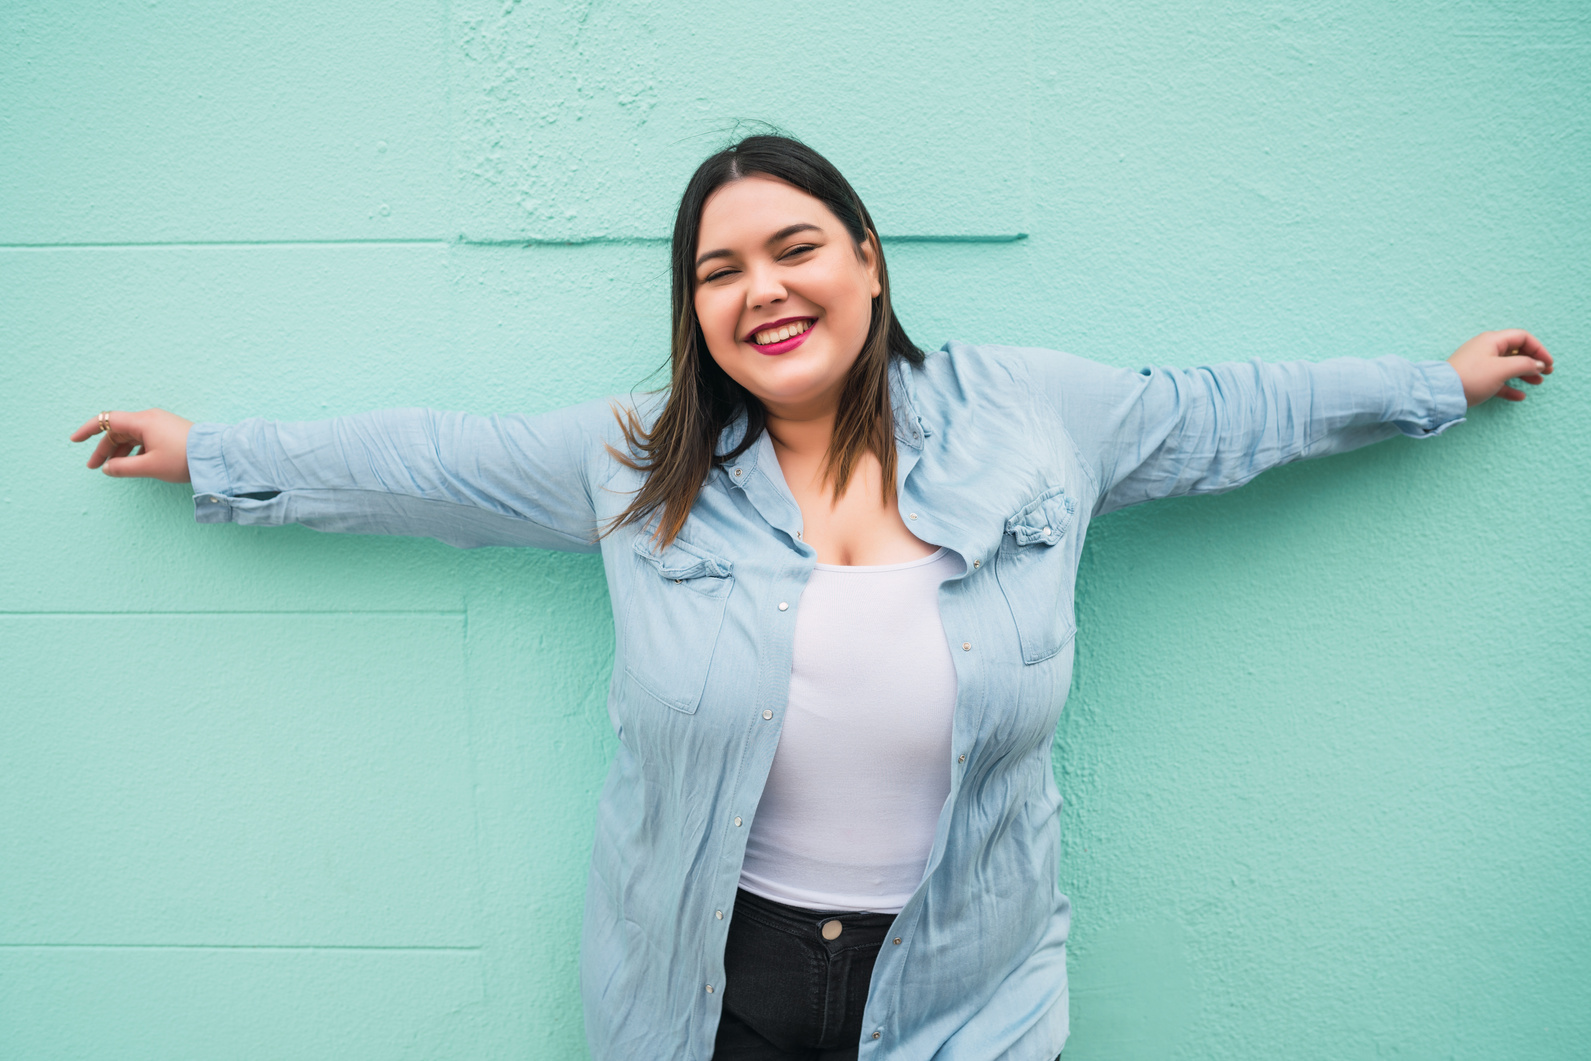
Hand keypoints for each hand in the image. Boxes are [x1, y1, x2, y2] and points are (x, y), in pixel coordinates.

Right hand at [71, 409, 194, 481]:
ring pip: (132, 435)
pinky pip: (144, 438)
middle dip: (104, 448)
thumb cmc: (183, 459)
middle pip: (118, 430)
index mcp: (142, 422)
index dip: (88, 430)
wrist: (215, 456)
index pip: (107, 420)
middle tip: (94, 467)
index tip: (74, 440)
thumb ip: (123, 468)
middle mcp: (150, 418)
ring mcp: (161, 424)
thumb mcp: (150, 466)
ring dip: (119, 450)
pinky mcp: (169, 431)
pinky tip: (133, 464)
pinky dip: (134, 450)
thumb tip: (107, 468)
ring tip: (112, 468)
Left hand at [1447, 330, 1553, 405]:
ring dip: (1524, 373)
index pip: (1522, 337)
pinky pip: (1497, 381)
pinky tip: (1520, 396)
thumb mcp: (1502, 369)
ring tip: (1537, 383)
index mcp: (1492, 341)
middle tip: (1547, 373)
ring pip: (1507, 366)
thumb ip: (1524, 364)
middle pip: (1516, 351)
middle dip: (1533, 361)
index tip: (1549, 363)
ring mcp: (1479, 364)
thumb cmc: (1471, 377)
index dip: (1538, 349)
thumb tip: (1539, 364)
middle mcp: (1486, 349)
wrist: (1441, 394)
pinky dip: (1509, 387)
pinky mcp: (1475, 379)